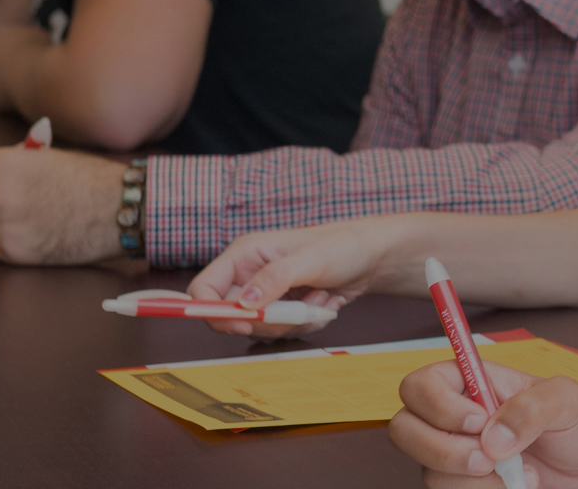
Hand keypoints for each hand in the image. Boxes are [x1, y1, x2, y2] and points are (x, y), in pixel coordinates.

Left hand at [0, 145, 126, 263]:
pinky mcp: (15, 253)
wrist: (120, 210)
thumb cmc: (92, 180)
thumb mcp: (49, 158)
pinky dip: (17, 246)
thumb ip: (16, 165)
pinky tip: (43, 236)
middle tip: (21, 204)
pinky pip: (1, 250)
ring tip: (37, 221)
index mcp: (0, 165)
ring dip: (3, 227)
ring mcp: (3, 227)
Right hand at [187, 216, 417, 337]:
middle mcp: (249, 274)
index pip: (204, 289)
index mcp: (244, 255)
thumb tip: (243, 304)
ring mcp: (267, 293)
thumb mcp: (309, 260)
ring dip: (294, 319)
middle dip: (270, 319)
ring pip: (261, 328)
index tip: (244, 324)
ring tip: (318, 295)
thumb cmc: (343, 246)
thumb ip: (273, 279)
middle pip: (233, 317)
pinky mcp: (284, 308)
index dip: (215, 312)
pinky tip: (324, 301)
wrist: (373, 257)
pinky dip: (307, 322)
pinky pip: (284, 331)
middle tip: (298, 306)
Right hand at [391, 360, 577, 488]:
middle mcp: (454, 418)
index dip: (437, 405)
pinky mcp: (466, 486)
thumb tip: (493, 437)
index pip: (420, 385)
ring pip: (429, 472)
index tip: (479, 420)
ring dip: (476, 481)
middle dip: (444, 450)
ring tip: (521, 472)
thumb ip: (531, 408)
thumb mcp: (566, 400)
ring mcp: (456, 455)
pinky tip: (516, 487)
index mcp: (471, 383)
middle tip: (489, 458)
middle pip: (405, 430)